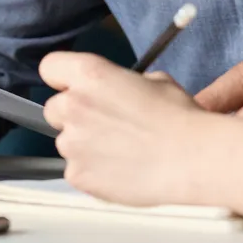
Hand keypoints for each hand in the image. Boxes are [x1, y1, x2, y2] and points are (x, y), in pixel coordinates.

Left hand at [41, 52, 212, 205]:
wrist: (192, 159)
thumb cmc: (179, 118)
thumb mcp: (154, 81)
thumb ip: (122, 83)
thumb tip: (118, 92)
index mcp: (90, 75)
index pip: (50, 67)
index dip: (63, 78)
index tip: (74, 86)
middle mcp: (73, 106)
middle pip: (53, 109)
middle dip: (73, 115)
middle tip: (104, 123)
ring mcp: (72, 144)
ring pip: (67, 142)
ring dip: (85, 145)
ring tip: (121, 151)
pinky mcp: (77, 175)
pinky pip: (76, 171)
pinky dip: (93, 171)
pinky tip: (121, 169)